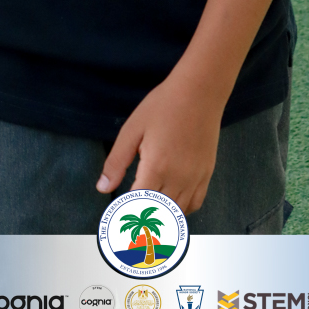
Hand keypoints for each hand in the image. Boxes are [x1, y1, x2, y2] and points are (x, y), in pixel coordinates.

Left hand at [96, 71, 223, 215]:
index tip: (117, 214)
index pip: (137, 206)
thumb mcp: (133, 129)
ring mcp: (195, 178)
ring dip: (161, 216)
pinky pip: (194, 204)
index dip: (125, 212)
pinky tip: (170, 200)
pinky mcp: (207, 173)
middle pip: (158, 214)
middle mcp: (178, 179)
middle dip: (142, 217)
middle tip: (130, 216)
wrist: (200, 91)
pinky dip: (181, 210)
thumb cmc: (164, 105)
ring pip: (177, 213)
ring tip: (148, 210)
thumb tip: (102, 188)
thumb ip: (117, 161)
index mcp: (156, 168)